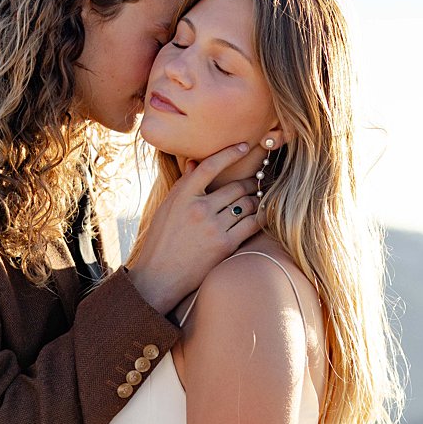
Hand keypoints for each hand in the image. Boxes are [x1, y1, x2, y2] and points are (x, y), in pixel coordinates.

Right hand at [122, 143, 262, 313]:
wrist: (158, 278)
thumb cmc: (161, 241)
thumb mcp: (166, 209)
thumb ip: (183, 186)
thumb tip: (194, 163)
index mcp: (182, 196)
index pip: (209, 165)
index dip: (230, 152)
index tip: (244, 146)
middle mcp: (198, 208)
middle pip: (235, 187)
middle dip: (250, 183)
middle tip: (258, 181)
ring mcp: (212, 227)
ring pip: (247, 204)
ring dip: (257, 200)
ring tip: (260, 198)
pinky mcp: (225, 245)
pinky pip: (252, 224)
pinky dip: (261, 217)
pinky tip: (264, 214)